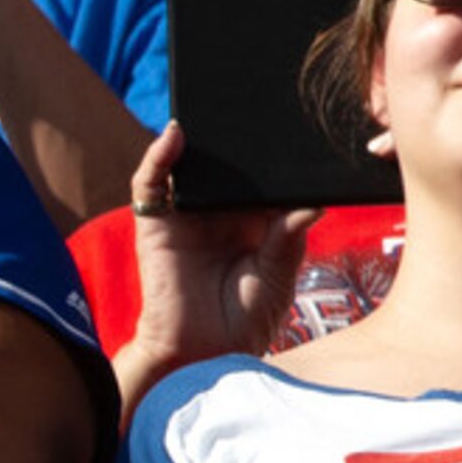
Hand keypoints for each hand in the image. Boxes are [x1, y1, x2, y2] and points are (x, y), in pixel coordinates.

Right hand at [125, 121, 316, 373]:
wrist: (204, 355)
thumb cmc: (244, 323)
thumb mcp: (277, 277)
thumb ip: (288, 239)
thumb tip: (310, 202)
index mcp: (253, 223)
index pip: (263, 179)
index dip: (276, 157)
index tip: (298, 130)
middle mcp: (218, 214)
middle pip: (227, 166)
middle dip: (239, 137)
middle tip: (258, 107)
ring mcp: (186, 217)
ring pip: (190, 166)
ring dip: (199, 139)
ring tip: (217, 110)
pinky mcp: (155, 224)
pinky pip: (151, 183)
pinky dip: (158, 156)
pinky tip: (173, 136)